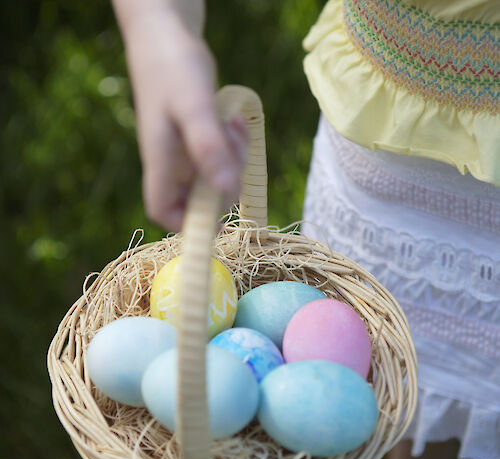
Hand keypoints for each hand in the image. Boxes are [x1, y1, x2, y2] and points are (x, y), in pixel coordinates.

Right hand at [112, 0, 246, 230]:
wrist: (166, 31)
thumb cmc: (173, 65)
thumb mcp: (194, 106)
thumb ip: (208, 147)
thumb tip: (227, 191)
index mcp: (161, 159)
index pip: (163, 209)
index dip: (186, 223)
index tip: (218, 218)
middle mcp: (171, 159)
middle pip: (198, 196)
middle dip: (225, 180)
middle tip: (234, 147)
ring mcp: (183, 147)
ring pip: (213, 173)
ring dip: (232, 158)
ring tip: (234, 127)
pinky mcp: (196, 134)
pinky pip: (219, 151)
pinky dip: (232, 142)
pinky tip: (235, 121)